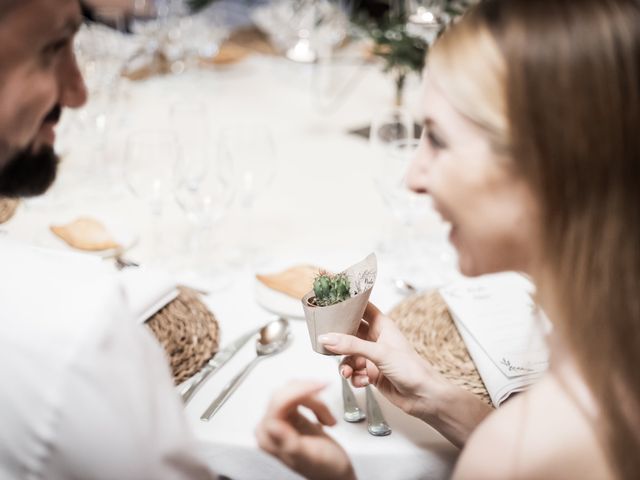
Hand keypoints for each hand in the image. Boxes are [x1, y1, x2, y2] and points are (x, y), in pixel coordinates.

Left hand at [256, 381, 355, 479]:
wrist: (336, 473)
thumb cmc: (324, 469)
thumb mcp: (308, 457)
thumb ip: (288, 443)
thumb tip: (272, 426)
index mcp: (268, 437)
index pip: (278, 402)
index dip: (300, 391)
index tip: (319, 387)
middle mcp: (270, 427)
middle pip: (286, 393)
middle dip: (310, 397)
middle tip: (327, 403)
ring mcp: (280, 419)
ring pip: (294, 390)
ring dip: (316, 401)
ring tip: (327, 418)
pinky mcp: (291, 414)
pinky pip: (299, 394)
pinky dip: (316, 401)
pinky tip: (323, 415)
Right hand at [318, 303, 490, 446]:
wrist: (424, 397)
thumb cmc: (412, 369)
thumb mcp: (379, 353)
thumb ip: (351, 345)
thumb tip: (327, 338)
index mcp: (382, 326)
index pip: (362, 308)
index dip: (348, 305)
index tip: (330, 304)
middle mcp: (376, 339)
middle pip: (350, 333)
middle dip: (339, 340)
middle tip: (326, 343)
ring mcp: (373, 357)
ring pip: (349, 356)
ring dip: (345, 365)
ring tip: (347, 373)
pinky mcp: (371, 374)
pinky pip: (354, 372)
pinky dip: (354, 378)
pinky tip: (362, 382)